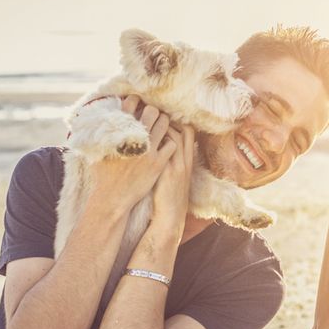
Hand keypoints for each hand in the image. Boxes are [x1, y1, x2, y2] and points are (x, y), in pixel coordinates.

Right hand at [89, 96, 175, 212]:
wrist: (112, 197)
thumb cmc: (102, 175)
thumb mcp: (96, 149)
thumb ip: (98, 132)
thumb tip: (97, 116)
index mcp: (118, 131)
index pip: (130, 104)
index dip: (136, 101)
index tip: (138, 103)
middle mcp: (134, 138)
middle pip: (152, 111)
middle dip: (153, 111)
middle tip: (153, 115)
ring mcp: (148, 150)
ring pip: (164, 124)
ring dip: (164, 123)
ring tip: (162, 126)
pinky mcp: (158, 162)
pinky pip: (172, 143)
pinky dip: (170, 141)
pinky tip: (165, 144)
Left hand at [149, 122, 195, 243]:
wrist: (170, 217)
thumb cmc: (169, 197)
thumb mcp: (175, 177)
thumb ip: (171, 161)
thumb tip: (161, 147)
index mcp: (188, 160)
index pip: (188, 132)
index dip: (177, 121)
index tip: (163, 115)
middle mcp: (185, 160)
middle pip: (183, 130)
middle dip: (169, 119)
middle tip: (154, 112)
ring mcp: (177, 165)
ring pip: (173, 136)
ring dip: (160, 126)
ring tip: (146, 120)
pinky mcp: (167, 171)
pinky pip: (162, 149)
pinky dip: (153, 140)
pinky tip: (140, 135)